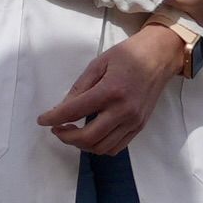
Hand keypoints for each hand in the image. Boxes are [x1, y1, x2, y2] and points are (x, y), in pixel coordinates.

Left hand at [42, 24, 187, 157]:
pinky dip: (99, 146)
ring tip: (72, 132)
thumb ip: (80, 87)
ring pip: (102, 147)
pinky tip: (91, 135)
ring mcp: (133, 121)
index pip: (75, 111)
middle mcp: (123, 110)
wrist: (160, 57)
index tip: (42, 120)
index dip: (54, 118)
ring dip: (82, 145)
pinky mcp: (140, 126)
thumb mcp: (99, 63)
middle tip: (57, 129)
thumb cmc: (128, 55)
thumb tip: (62, 108)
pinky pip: (116, 147)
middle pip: (88, 137)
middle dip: (66, 137)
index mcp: (110, 91)